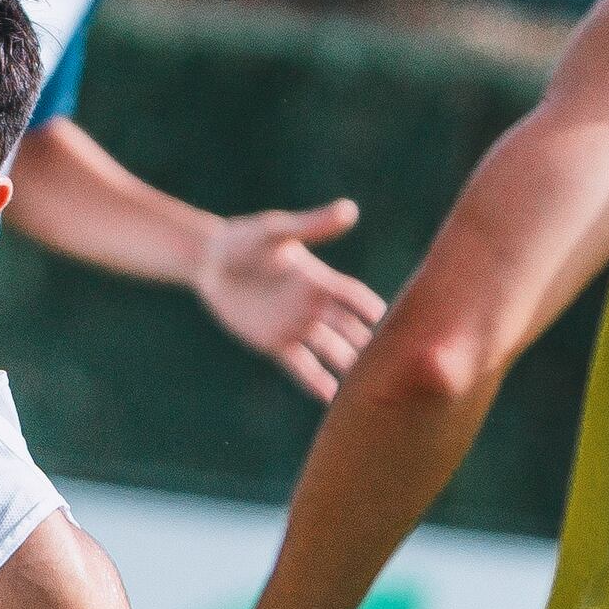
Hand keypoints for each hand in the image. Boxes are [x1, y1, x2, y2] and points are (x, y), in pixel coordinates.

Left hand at [193, 203, 380, 398]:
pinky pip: (300, 366)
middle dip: (369, 345)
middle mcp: (313, 305)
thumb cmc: (243, 240)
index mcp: (318, 279)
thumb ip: (310, 226)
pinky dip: (315, 381)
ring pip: (330, 350)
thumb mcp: (275, 232)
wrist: (211, 262)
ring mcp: (296, 325)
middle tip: (394, 366)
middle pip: (348, 329)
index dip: (372, 309)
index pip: (353, 297)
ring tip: (369, 389)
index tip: (397, 324)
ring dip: (347, 366)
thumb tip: (349, 210)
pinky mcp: (275, 342)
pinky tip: (332, 399)